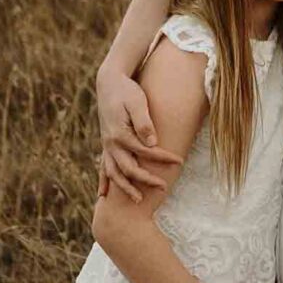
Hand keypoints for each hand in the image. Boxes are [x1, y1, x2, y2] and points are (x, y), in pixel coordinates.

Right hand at [96, 66, 179, 201]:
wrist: (109, 82)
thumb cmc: (126, 91)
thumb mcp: (137, 102)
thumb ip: (144, 123)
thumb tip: (152, 143)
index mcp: (120, 134)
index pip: (144, 152)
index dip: (162, 158)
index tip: (179, 161)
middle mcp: (111, 143)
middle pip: (128, 168)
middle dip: (145, 179)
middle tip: (163, 188)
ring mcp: (106, 145)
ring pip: (113, 172)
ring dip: (124, 188)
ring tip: (137, 201)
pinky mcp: (106, 144)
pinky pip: (103, 166)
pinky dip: (104, 181)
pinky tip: (103, 195)